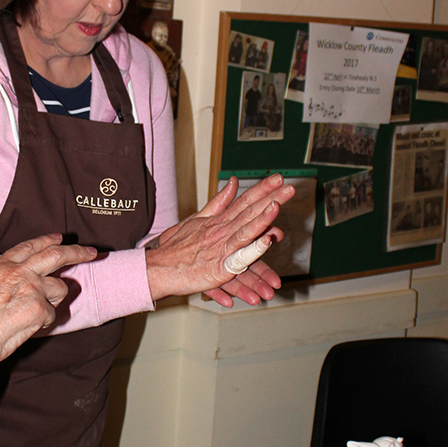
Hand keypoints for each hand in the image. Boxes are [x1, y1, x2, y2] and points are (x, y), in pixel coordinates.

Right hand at [0, 234, 96, 372]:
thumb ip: (5, 279)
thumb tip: (22, 284)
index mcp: (2, 265)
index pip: (30, 246)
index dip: (47, 240)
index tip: (59, 237)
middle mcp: (19, 271)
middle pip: (56, 255)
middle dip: (77, 252)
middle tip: (92, 252)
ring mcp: (32, 288)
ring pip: (60, 287)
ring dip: (54, 300)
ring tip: (33, 313)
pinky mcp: (40, 307)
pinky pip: (52, 315)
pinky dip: (43, 322)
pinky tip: (26, 327)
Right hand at [145, 175, 293, 302]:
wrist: (158, 268)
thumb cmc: (175, 247)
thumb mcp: (196, 219)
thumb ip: (218, 202)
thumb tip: (233, 182)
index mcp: (218, 220)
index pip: (244, 200)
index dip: (262, 189)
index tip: (278, 178)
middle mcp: (220, 230)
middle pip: (249, 212)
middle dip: (270, 198)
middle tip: (289, 187)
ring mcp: (220, 248)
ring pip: (245, 231)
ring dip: (262, 219)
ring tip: (277, 207)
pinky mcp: (219, 267)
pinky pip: (238, 257)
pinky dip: (252, 249)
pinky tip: (265, 241)